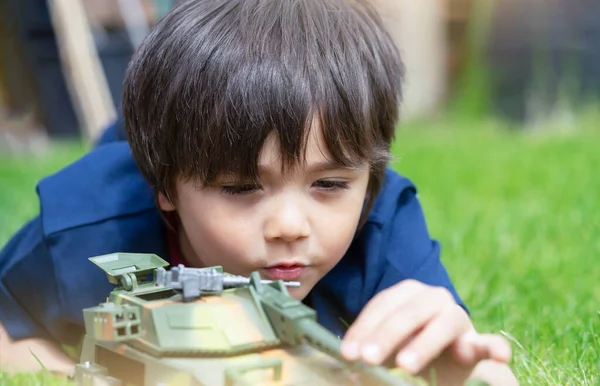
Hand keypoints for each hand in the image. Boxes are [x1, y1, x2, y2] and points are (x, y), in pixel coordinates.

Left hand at [339, 280, 511, 376]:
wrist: (446, 363)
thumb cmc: (405, 349)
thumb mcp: (384, 351)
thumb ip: (368, 355)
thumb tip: (345, 372)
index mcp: (406, 294)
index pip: (381, 306)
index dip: (363, 329)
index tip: (348, 353)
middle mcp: (432, 298)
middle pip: (408, 313)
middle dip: (386, 335)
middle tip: (368, 358)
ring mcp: (457, 318)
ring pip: (442, 324)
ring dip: (424, 344)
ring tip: (406, 365)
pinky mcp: (478, 342)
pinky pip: (488, 342)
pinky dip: (494, 347)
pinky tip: (498, 355)